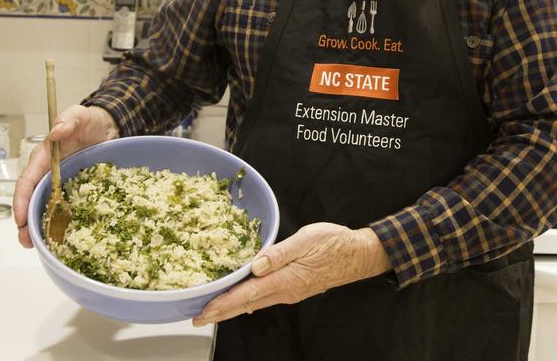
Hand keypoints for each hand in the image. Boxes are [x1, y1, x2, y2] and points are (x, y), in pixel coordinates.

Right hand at [12, 104, 117, 247]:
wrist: (107, 125)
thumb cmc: (88, 120)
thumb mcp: (78, 115)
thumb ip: (68, 121)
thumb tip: (55, 133)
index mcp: (43, 157)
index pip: (27, 181)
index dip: (21, 200)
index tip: (19, 219)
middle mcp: (48, 172)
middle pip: (32, 199)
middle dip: (26, 221)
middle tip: (26, 241)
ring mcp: (61, 182)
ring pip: (46, 206)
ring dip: (41, 225)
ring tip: (39, 246)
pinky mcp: (75, 188)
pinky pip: (66, 206)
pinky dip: (61, 221)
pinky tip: (63, 237)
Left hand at [191, 223, 391, 325]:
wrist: (358, 255)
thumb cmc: (334, 243)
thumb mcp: (307, 239)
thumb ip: (280, 252)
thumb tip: (256, 265)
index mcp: (286, 279)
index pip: (248, 294)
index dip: (224, 303)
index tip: (204, 311)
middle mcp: (286, 291)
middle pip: (247, 304)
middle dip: (221, 311)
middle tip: (198, 317)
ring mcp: (291, 292)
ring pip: (255, 303)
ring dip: (232, 306)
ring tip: (213, 309)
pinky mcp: (295, 288)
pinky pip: (266, 298)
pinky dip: (248, 300)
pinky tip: (242, 299)